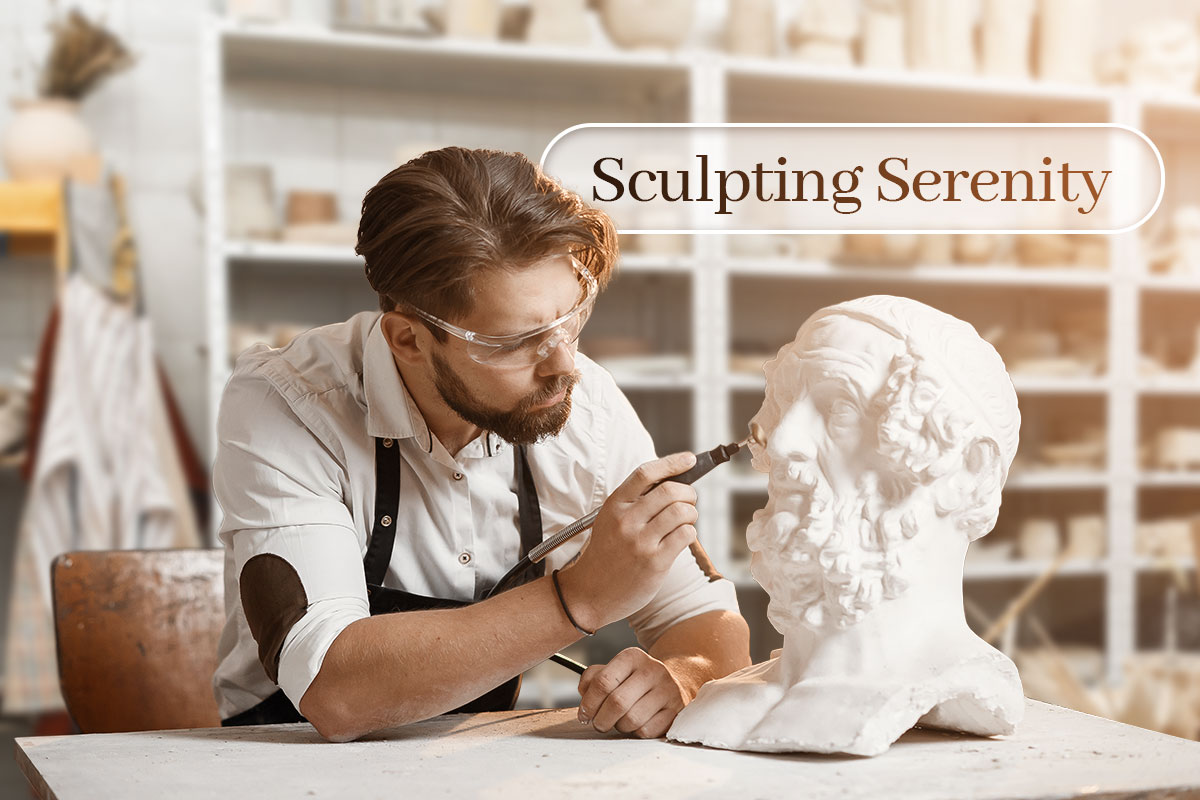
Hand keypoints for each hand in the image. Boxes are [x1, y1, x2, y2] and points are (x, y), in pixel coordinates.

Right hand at [558, 452, 698, 630]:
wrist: (590, 593)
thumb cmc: (607, 553)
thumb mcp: (611, 520)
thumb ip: (635, 502)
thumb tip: (674, 481)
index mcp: (615, 505)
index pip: (645, 473)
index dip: (671, 463)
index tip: (689, 459)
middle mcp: (626, 521)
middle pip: (670, 491)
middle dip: (688, 493)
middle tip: (689, 500)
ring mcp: (640, 542)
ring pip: (682, 512)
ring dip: (691, 514)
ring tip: (684, 521)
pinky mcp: (655, 562)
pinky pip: (686, 535)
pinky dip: (689, 533)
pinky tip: (680, 538)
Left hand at [576, 647, 688, 738]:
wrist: (672, 684)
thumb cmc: (634, 681)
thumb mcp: (613, 672)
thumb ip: (592, 679)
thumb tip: (585, 694)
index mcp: (632, 657)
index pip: (603, 681)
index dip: (589, 703)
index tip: (584, 714)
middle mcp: (652, 670)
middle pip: (617, 702)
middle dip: (602, 719)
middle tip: (599, 723)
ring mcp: (667, 690)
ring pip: (632, 719)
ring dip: (619, 726)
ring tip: (620, 721)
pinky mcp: (676, 711)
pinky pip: (647, 730)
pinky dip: (636, 732)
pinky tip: (637, 724)